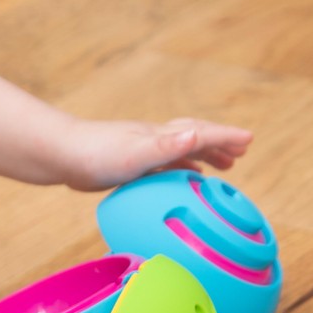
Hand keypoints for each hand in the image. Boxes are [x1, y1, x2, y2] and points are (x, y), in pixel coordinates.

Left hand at [62, 117, 252, 190]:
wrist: (63, 156)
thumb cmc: (97, 155)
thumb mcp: (136, 154)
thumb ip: (166, 147)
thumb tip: (196, 135)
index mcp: (160, 137)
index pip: (200, 133)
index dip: (226, 137)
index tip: (249, 140)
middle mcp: (153, 140)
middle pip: (194, 137)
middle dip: (219, 144)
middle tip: (241, 153)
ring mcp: (140, 151)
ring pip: (180, 151)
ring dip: (202, 156)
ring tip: (222, 167)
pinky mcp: (128, 164)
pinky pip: (162, 165)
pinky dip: (178, 169)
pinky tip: (179, 179)